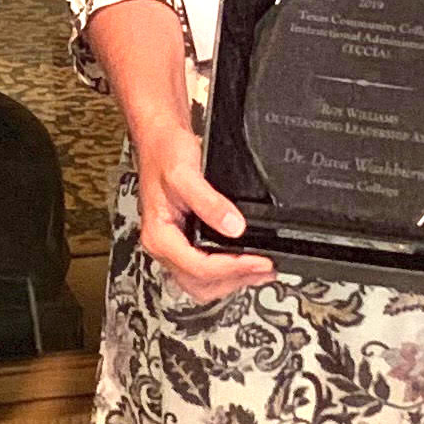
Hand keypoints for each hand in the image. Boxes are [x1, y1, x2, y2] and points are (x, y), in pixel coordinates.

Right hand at [130, 120, 271, 301]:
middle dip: (235, 280)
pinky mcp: (185, 241)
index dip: (233, 268)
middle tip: (265, 269)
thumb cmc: (164, 152)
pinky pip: (204, 268)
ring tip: (261, 270)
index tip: (259, 261)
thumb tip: (234, 226)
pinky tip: (244, 262)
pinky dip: (226, 271)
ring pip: (202, 282)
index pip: (198, 267)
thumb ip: (209, 202)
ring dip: (232, 280)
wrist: (159, 139)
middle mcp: (164, 246)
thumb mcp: (185, 174)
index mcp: (159, 235)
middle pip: (200, 284)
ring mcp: (174, 245)